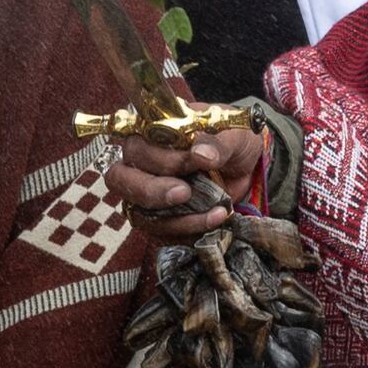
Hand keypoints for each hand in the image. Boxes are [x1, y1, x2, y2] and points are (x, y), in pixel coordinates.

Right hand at [111, 114, 270, 225]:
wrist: (246, 168)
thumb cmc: (231, 142)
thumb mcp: (233, 135)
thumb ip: (217, 142)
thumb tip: (202, 154)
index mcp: (151, 135)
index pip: (137, 147)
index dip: (161, 158)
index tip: (196, 160)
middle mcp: (141, 163)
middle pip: (120, 179)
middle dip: (151, 190)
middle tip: (184, 193)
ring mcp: (147, 193)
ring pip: (139, 211)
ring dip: (177, 217)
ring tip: (216, 211)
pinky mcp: (160, 218)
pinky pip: (162, 232)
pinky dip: (190, 230)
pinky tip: (217, 217)